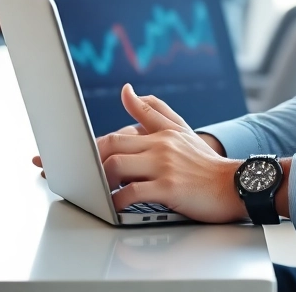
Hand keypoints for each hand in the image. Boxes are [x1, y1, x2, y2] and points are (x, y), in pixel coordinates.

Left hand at [32, 85, 243, 221]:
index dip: (84, 144)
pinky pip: (133, 193)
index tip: (59, 153)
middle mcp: (159, 145)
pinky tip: (111, 206)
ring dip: (99, 180)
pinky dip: (116, 201)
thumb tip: (126, 90)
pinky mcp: (170, 187)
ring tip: (92, 191)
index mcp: (159, 133)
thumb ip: (152, 111)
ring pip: (117, 166)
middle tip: (65, 173)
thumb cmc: (205, 164)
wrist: (236, 184)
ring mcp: (165, 165)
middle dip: (83, 161)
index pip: (114, 134)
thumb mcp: (180, 131)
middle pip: (110, 146)